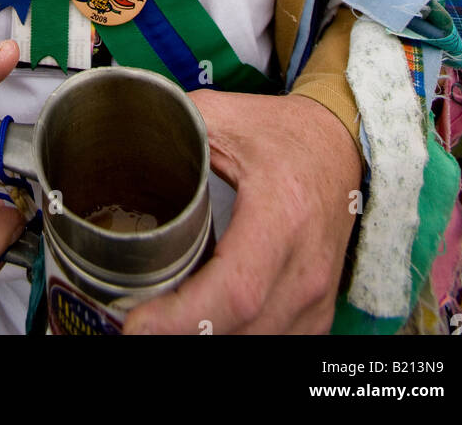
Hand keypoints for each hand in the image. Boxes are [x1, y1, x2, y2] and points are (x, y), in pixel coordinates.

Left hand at [122, 91, 361, 334]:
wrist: (340, 146)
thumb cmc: (284, 135)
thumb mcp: (226, 117)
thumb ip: (174, 122)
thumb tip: (121, 128)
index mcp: (283, 214)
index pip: (235, 289)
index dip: (182, 318)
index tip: (136, 324)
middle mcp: (306, 266)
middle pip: (242, 330)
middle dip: (183, 336)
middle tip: (137, 325)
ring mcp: (317, 298)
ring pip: (256, 346)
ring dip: (207, 341)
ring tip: (164, 321)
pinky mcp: (317, 315)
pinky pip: (272, 345)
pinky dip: (234, 339)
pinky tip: (203, 322)